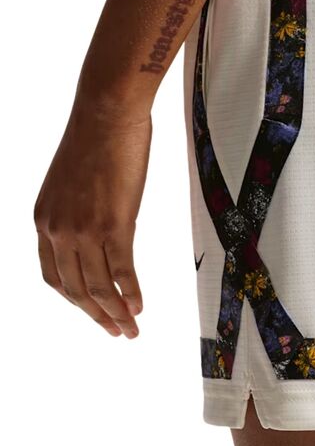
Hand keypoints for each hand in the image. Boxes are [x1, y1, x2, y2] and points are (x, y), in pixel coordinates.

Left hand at [33, 99, 150, 337]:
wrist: (106, 113)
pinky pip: (122, 270)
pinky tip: (140, 305)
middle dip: (96, 316)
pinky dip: (131, 293)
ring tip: (131, 328)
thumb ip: (78, 211)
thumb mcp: (72, 182)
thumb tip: (101, 230)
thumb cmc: (96, 138)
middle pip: (75, 289)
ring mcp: (84, 229)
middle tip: (116, 332)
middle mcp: (57, 231)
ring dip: (115, 312)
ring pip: (98, 286)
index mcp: (43, 220)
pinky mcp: (114, 224)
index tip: (94, 311)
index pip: (53, 276)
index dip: (75, 299)